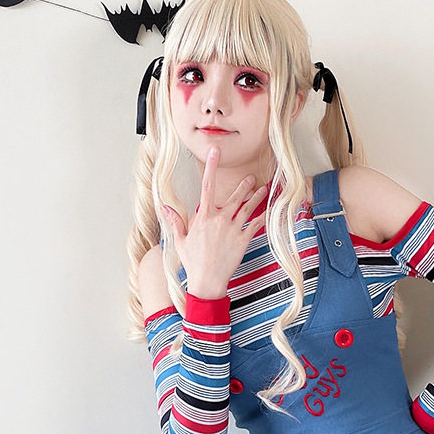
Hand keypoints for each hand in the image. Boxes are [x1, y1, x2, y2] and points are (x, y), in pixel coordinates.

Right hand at [162, 147, 266, 299]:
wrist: (207, 280)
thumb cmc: (193, 262)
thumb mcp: (181, 240)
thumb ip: (175, 221)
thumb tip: (164, 207)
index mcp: (204, 216)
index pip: (207, 186)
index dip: (212, 167)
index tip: (216, 152)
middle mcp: (220, 219)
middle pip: (235, 196)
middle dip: (244, 185)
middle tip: (250, 178)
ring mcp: (233, 229)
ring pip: (248, 208)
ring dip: (256, 197)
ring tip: (263, 189)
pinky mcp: (243, 240)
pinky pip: (255, 225)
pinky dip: (263, 217)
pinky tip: (269, 210)